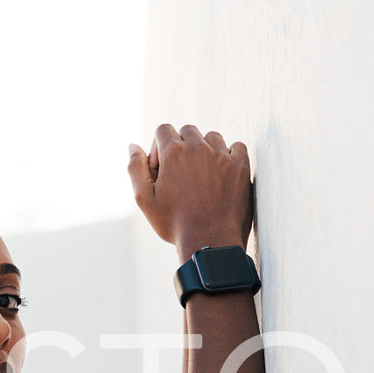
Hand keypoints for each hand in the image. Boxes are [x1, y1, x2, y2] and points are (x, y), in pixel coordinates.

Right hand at [127, 123, 254, 253]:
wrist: (211, 243)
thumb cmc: (174, 224)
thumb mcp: (145, 200)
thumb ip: (136, 169)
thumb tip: (132, 146)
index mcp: (173, 152)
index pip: (163, 129)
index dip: (158, 148)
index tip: (161, 169)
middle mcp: (199, 147)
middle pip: (187, 131)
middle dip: (181, 146)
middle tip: (181, 174)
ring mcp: (223, 156)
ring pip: (212, 137)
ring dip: (206, 149)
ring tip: (203, 175)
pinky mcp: (241, 166)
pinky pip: (237, 147)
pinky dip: (230, 155)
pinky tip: (223, 173)